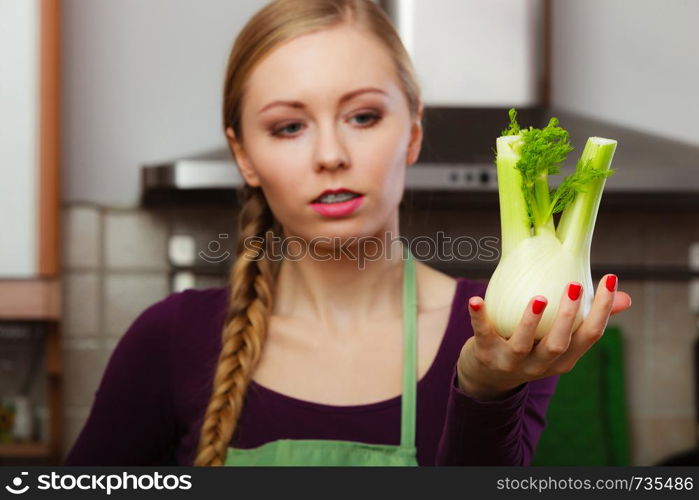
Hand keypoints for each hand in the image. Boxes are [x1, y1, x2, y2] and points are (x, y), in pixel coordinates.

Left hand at [456, 274, 631, 400]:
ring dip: (530, 321)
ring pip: (522, 344)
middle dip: (568, 316)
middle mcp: (540, 365)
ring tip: (539, 298)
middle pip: (558, 344)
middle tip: (574, 286)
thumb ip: (586, 320)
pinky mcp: (484, 354)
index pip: (589, 336)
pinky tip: (476, 299)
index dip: (602, 309)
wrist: (485, 377)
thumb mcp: (558, 340)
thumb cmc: (530, 348)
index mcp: (564, 359)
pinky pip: (482, 334)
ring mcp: (511, 362)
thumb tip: (625, 298)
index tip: (609, 278)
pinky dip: (479, 317)